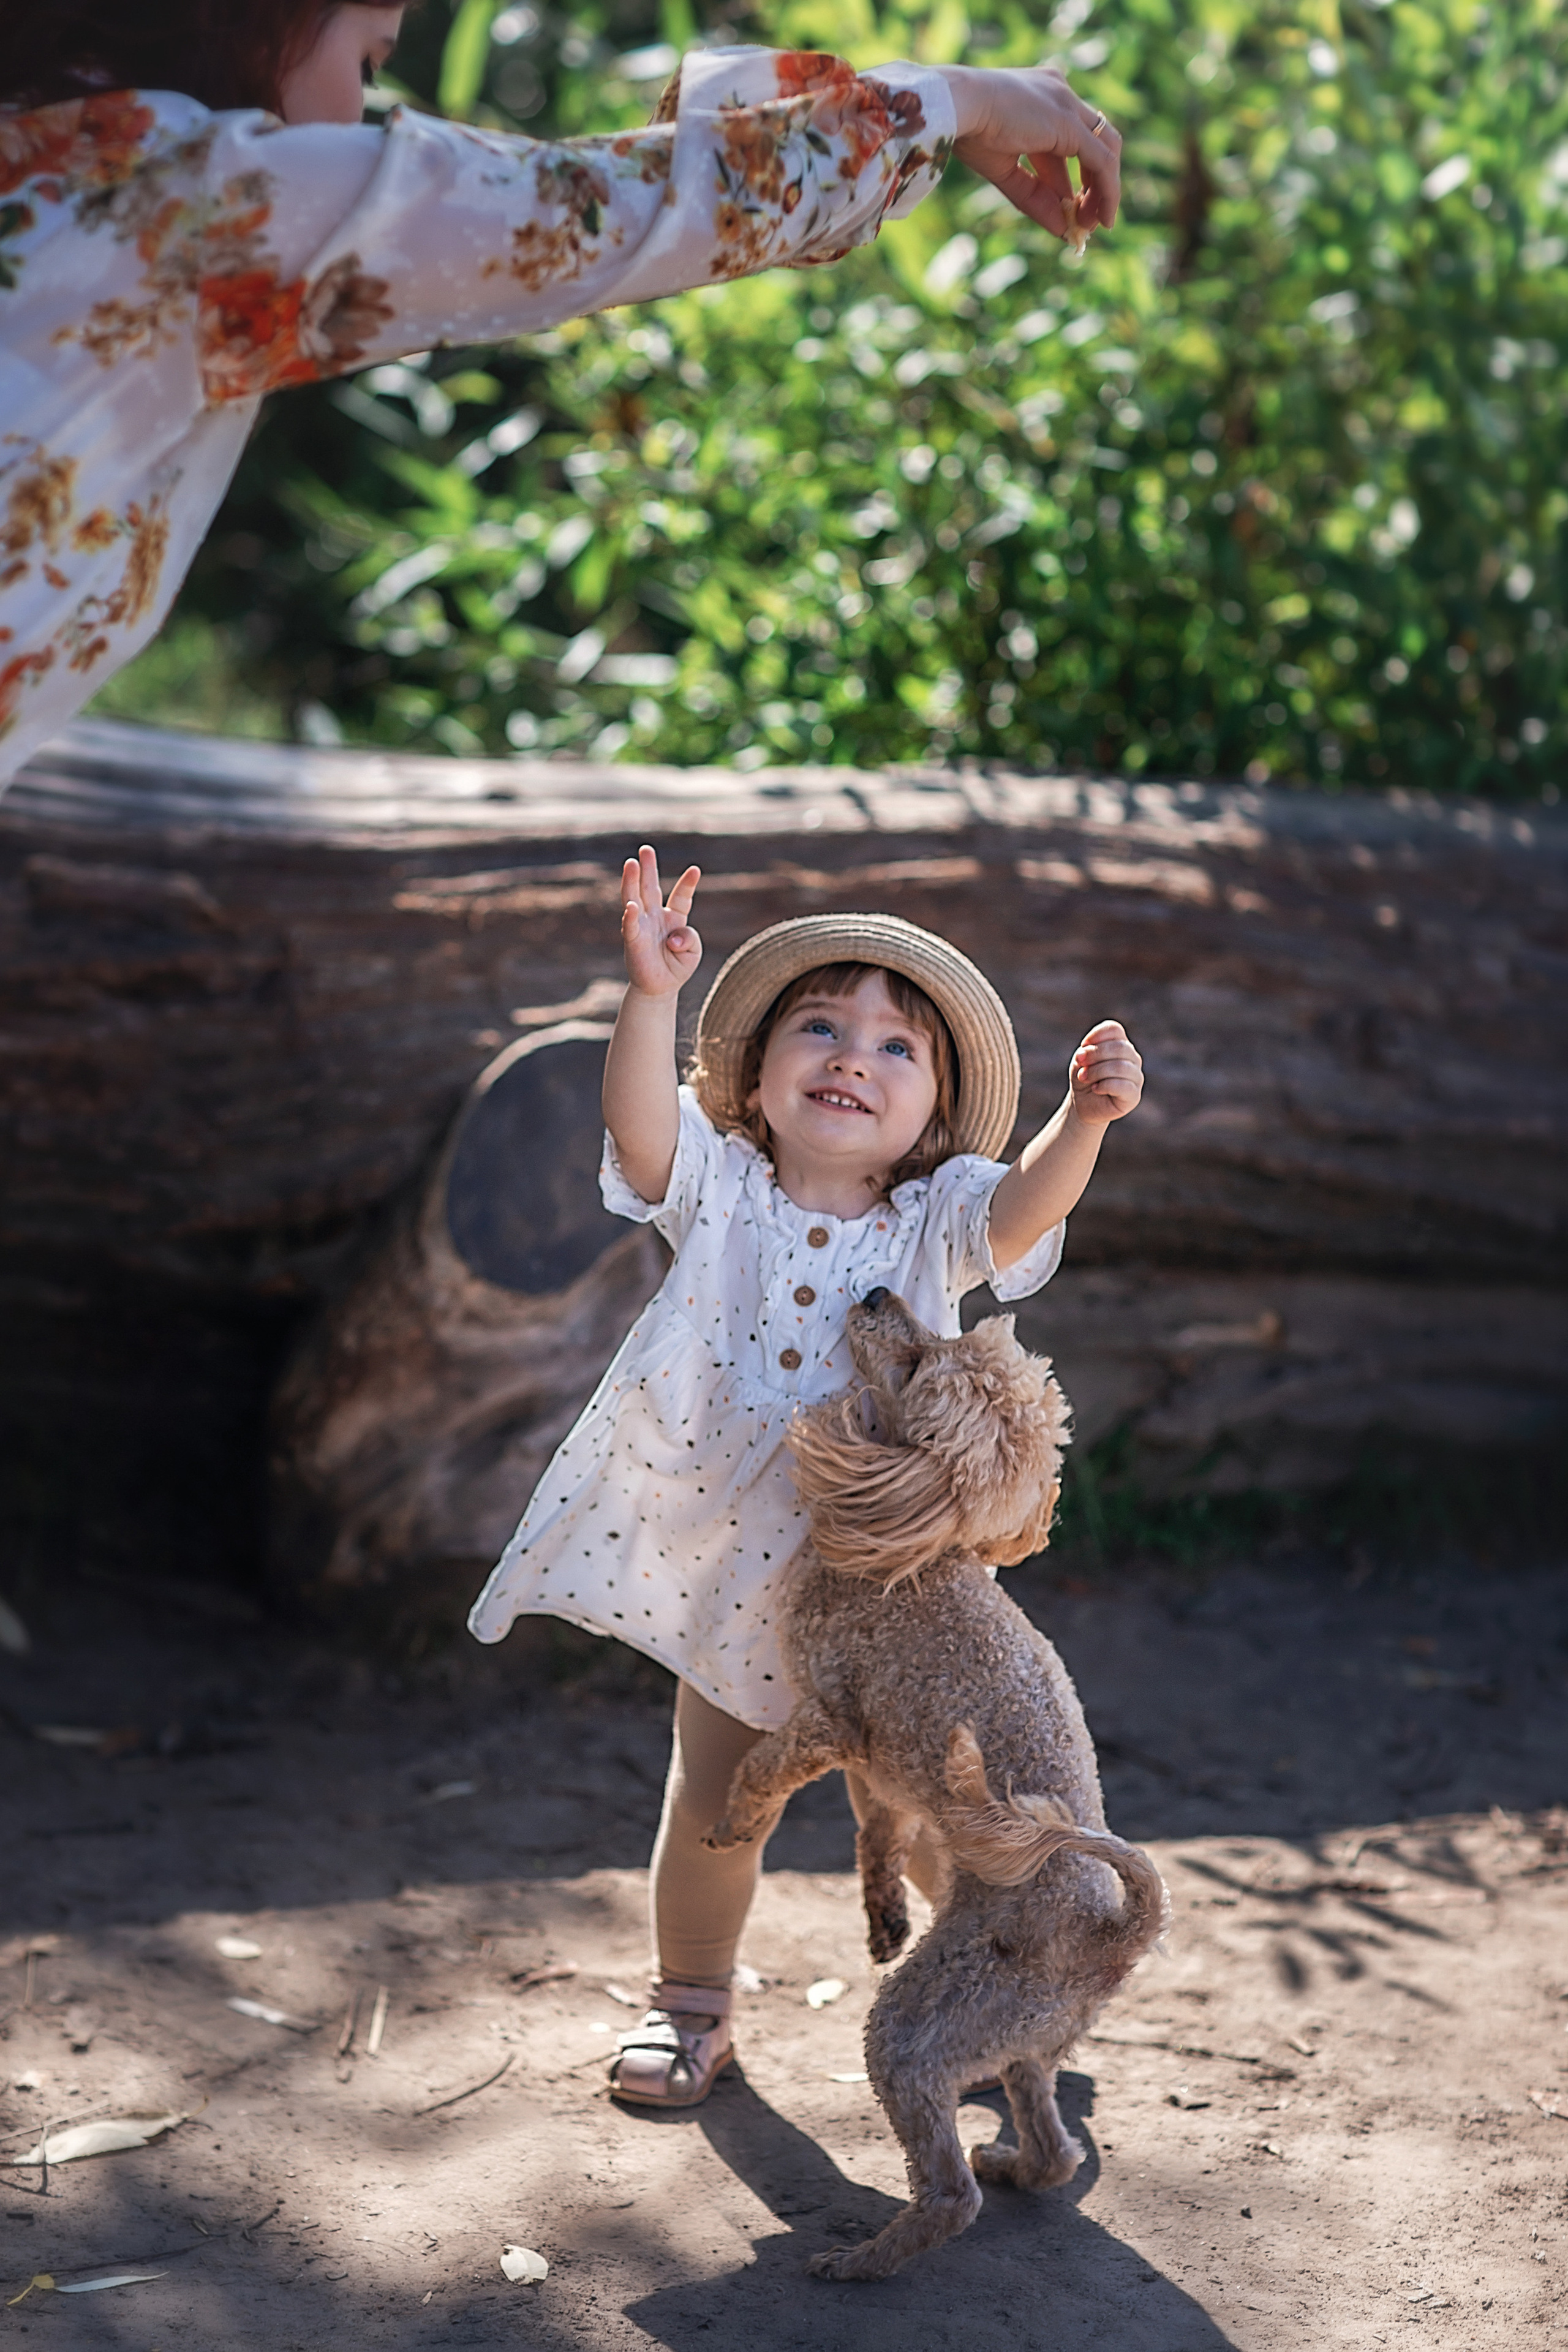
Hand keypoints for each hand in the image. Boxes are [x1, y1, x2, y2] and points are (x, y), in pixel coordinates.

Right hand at [621, 844, 701, 997]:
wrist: (660, 988)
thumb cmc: (677, 966)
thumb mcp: (694, 951)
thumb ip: (690, 938)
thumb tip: (672, 938)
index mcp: (673, 916)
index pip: (681, 896)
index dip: (688, 883)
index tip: (695, 870)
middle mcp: (655, 917)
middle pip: (650, 888)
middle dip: (647, 868)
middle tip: (645, 849)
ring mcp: (642, 926)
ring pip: (635, 899)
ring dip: (632, 881)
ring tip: (631, 863)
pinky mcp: (633, 941)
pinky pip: (630, 926)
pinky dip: (631, 916)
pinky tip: (631, 906)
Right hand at [938, 64, 1120, 243]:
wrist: (957, 104)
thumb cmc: (967, 130)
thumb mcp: (1004, 169)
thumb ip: (1034, 197)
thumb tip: (1060, 229)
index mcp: (1043, 97)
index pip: (1070, 142)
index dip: (1072, 180)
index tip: (1069, 211)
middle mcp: (1062, 95)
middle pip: (1095, 143)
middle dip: (1095, 186)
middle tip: (1086, 222)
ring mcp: (1069, 105)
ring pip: (1106, 150)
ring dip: (1104, 192)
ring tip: (1093, 226)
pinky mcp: (1070, 123)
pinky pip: (1102, 161)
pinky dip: (1106, 191)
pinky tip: (1101, 217)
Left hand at [1069, 1019, 1142, 1123]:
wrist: (1083, 1104)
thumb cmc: (1084, 1078)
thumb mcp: (1080, 1062)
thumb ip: (1085, 1054)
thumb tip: (1086, 1053)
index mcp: (1121, 1044)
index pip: (1115, 1030)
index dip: (1097, 1035)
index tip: (1083, 1045)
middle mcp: (1132, 1058)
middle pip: (1119, 1047)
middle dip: (1095, 1054)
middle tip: (1080, 1064)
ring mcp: (1136, 1076)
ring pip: (1120, 1067)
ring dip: (1097, 1071)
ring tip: (1084, 1077)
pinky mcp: (1134, 1095)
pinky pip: (1123, 1086)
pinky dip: (1104, 1085)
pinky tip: (1095, 1088)